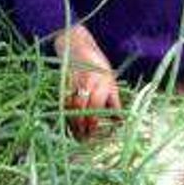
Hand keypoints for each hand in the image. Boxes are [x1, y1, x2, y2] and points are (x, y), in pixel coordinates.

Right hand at [52, 25, 121, 139]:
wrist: (77, 44)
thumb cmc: (98, 64)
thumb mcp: (111, 81)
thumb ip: (114, 101)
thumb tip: (119, 121)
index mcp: (103, 84)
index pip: (96, 110)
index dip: (93, 125)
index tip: (92, 136)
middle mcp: (89, 83)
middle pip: (82, 111)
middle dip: (82, 128)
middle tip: (82, 140)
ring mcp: (75, 82)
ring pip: (72, 108)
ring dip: (72, 123)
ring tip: (74, 134)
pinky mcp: (64, 82)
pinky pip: (64, 102)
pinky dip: (65, 113)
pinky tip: (66, 121)